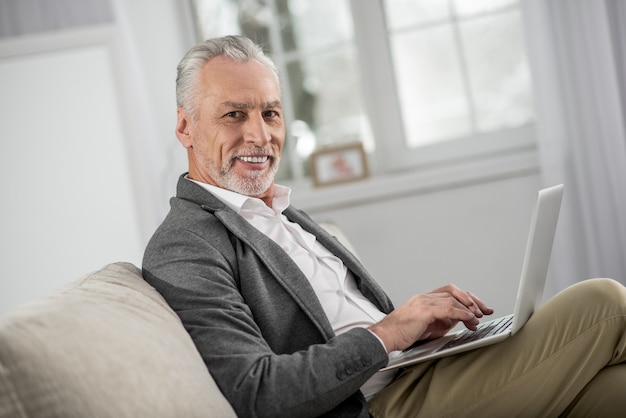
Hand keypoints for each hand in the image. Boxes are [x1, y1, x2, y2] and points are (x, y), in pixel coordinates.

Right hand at [368, 284, 493, 351]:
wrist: (384, 337)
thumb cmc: (401, 334)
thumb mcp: (426, 326)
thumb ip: (441, 320)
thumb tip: (458, 320)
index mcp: (424, 299)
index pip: (450, 292)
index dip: (466, 299)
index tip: (479, 308)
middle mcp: (424, 297)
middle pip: (454, 291)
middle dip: (473, 300)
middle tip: (486, 310)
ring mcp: (423, 302)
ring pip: (452, 298)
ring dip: (469, 308)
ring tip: (478, 318)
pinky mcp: (423, 310)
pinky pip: (448, 308)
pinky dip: (462, 313)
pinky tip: (470, 319)